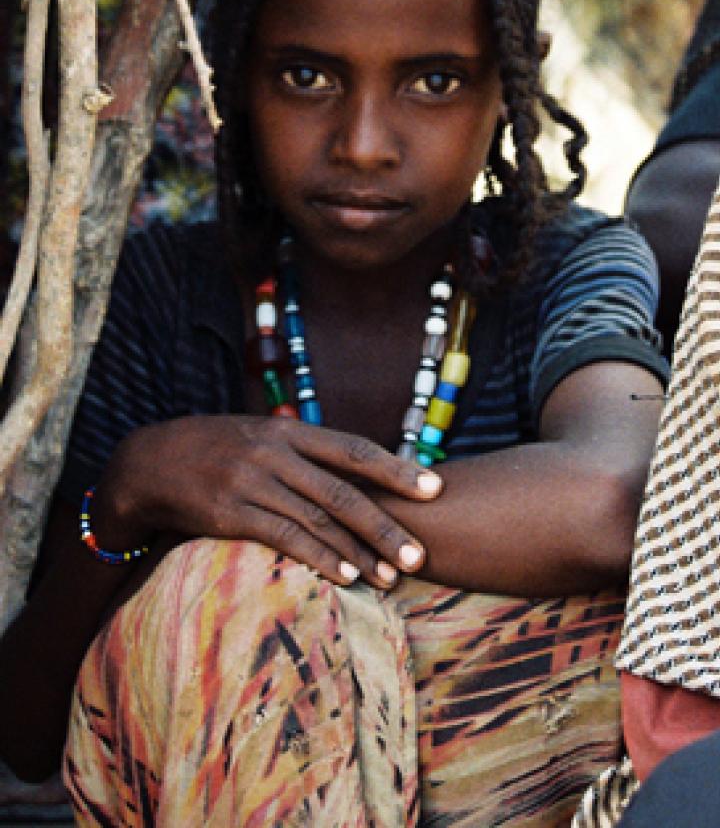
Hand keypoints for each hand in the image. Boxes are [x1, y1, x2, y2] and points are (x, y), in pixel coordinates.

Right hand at [94, 415, 442, 588]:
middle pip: (343, 491)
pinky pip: (285, 537)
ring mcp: (253, 482)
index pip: (354, 449)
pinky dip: (321, 558)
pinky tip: (347, 577)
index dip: (397, 469)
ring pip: (319, 519)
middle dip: (386, 524)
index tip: (436, 488)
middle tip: (422, 553)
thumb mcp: (262, 437)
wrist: (152, 462)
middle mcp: (276, 453)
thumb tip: (359, 470)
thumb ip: (306, 452)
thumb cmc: (219, 450)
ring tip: (393, 575)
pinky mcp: (232, 512)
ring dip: (359, 551)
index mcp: (289, 431)